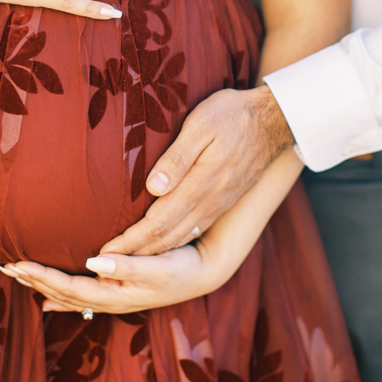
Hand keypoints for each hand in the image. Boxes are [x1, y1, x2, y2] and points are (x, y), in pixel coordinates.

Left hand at [0, 246, 207, 314]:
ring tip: (17, 277)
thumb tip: (93, 262)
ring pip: (68, 297)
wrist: (205, 272)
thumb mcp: (159, 264)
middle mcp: (111, 299)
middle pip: (62, 295)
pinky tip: (47, 303)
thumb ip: (127, 264)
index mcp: (116, 294)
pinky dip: (61, 299)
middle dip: (33, 282)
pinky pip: (81, 298)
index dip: (42, 277)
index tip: (18, 263)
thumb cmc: (184, 266)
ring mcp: (115, 298)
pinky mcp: (120, 291)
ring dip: (41, 287)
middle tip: (4, 266)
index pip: (69, 288)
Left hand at [97, 85, 293, 256]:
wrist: (276, 119)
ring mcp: (220, 203)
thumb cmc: (234, 114)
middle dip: (135, 254)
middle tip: (105, 266)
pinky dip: (174, 243)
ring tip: (128, 262)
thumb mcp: (202, 124)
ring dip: (154, 253)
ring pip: (182, 237)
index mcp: (201, 184)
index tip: (104, 255)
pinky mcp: (225, 200)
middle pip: (168, 237)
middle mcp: (210, 201)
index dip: (130, 241)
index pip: (158, 223)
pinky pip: (196, 230)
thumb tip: (152, 188)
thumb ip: (177, 157)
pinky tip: (162, 245)